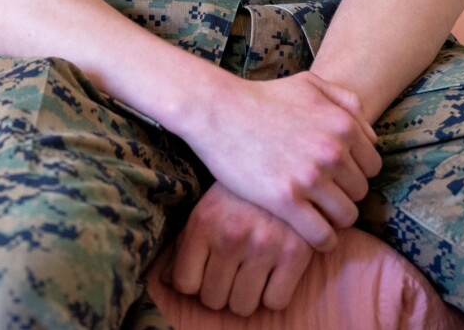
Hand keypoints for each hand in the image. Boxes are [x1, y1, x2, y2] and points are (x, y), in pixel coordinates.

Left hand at [161, 181, 314, 315]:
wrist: (288, 157)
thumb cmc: (242, 187)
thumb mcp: (208, 205)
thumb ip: (186, 241)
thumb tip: (167, 281)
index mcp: (204, 221)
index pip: (185, 283)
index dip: (195, 282)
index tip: (206, 270)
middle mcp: (231, 235)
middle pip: (214, 299)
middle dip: (221, 289)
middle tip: (232, 269)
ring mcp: (264, 245)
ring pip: (243, 306)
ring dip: (246, 294)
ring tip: (252, 270)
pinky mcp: (296, 252)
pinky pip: (276, 302)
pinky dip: (275, 293)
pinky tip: (274, 271)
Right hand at [176, 69, 380, 251]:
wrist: (218, 110)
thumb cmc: (263, 97)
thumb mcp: (310, 84)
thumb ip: (347, 101)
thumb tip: (371, 134)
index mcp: (342, 125)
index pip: (373, 166)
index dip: (356, 172)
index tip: (337, 176)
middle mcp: (331, 151)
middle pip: (360, 192)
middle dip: (344, 194)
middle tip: (322, 193)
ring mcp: (309, 177)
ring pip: (346, 216)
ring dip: (334, 218)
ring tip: (317, 213)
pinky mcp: (286, 200)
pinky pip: (322, 235)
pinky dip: (322, 239)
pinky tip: (312, 234)